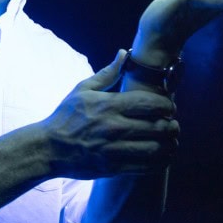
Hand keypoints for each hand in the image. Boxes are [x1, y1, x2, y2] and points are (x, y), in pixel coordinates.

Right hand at [41, 50, 178, 178]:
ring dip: (169, 145)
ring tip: (172, 140)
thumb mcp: (83, 89)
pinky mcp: (113, 168)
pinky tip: (163, 156)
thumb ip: (108, 73)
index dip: (167, 105)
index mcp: (109, 105)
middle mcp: (114, 127)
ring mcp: (114, 150)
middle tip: (174, 124)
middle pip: (157, 126)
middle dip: (172, 125)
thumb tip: (124, 53)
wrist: (49, 148)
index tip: (170, 107)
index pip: (150, 104)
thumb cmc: (66, 116)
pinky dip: (160, 162)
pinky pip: (145, 167)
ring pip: (155, 149)